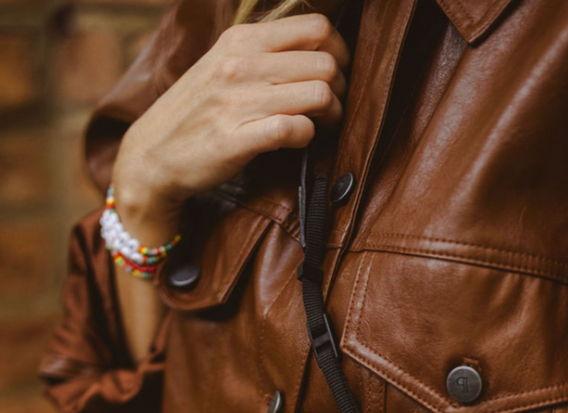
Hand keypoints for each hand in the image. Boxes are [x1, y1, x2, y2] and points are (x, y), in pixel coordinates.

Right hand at [112, 13, 350, 231]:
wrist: (152, 154)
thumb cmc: (197, 113)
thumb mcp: (225, 65)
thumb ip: (265, 54)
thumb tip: (315, 52)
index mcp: (242, 39)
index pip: (317, 29)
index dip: (339, 54)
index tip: (334, 77)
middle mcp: (241, 63)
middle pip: (326, 63)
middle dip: (340, 89)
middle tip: (331, 109)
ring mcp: (238, 100)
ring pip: (318, 94)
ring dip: (330, 115)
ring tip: (321, 127)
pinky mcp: (237, 138)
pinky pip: (295, 129)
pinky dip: (307, 137)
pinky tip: (298, 142)